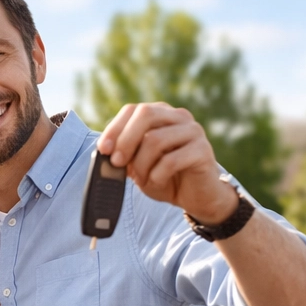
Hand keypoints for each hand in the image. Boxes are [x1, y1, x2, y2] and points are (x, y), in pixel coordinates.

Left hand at [97, 103, 238, 225]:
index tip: (103, 149)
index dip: (115, 128)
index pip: (133, 109)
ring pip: (155, 140)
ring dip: (141, 165)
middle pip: (146, 114)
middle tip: (117, 163)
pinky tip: (157, 181)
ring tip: (142, 179)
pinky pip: (171, 160)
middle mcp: (178, 117)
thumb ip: (124, 155)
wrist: (196, 196)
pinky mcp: (202, 150)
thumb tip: (105, 152)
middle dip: (125, 140)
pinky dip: (157, 175)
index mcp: (161, 115)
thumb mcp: (137, 165)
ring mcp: (193, 131)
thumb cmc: (164, 177)